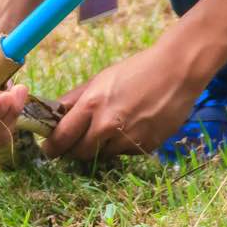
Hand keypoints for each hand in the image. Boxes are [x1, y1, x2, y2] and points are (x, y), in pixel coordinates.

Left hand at [42, 42, 208, 160]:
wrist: (177, 71)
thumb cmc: (135, 71)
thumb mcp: (99, 80)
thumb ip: (74, 100)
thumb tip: (53, 114)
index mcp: (92, 105)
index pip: (62, 138)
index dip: (52, 147)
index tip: (49, 148)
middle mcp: (108, 126)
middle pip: (79, 153)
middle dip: (73, 149)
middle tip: (74, 141)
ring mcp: (128, 139)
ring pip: (101, 155)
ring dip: (99, 147)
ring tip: (109, 127)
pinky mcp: (146, 147)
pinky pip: (124, 153)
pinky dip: (121, 145)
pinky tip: (130, 126)